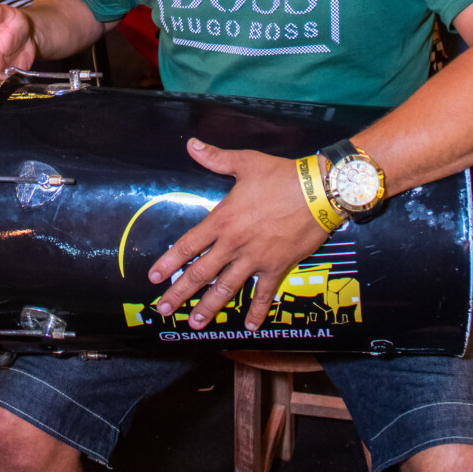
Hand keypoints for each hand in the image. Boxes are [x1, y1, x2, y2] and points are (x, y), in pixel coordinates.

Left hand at [148, 140, 328, 331]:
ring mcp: (256, 259)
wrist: (318, 192)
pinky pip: (265, 294)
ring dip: (210, 308)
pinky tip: (250, 326)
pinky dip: (258, 311)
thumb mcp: (246, 162)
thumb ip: (216, 158)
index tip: (154, 277)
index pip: (188, 245)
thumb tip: (192, 144)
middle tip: (163, 310)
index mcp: (223, 220)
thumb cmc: (281, 176)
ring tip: (195, 323)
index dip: (169, 262)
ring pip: (227, 289)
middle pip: (201, 274)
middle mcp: (235, 244)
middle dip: (179, 294)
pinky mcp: (278, 267)